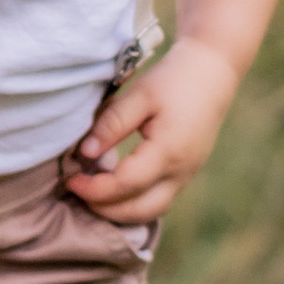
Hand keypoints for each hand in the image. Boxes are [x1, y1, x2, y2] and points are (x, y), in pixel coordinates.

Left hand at [63, 38, 240, 222]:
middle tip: (77, 190)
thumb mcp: (138, 95)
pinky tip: (113, 187)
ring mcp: (187, 175)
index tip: (71, 180)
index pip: (126, 185)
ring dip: (120, 210)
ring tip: (92, 191)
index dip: (94, 189)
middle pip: (140, 210)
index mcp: (169, 152)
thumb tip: (85, 153)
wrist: (212, 71)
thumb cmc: (173, 79)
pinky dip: (133, 202)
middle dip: (104, 209)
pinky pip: (158, 200)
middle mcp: (181, 172)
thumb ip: (111, 125)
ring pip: (151, 211)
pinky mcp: (186, 173)